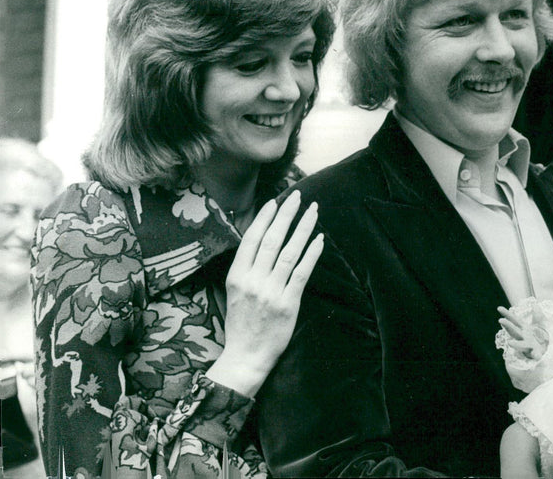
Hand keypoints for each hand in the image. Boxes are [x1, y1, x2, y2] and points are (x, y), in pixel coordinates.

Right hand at [207, 190, 322, 395]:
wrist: (246, 356)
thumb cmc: (241, 323)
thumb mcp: (233, 292)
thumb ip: (245, 268)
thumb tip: (260, 240)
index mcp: (237, 276)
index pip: (252, 239)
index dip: (265, 217)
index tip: (276, 201)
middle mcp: (253, 281)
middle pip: (272, 240)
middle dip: (287, 215)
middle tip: (298, 196)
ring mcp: (271, 292)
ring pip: (290, 252)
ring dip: (303, 228)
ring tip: (313, 211)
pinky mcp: (289, 303)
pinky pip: (302, 273)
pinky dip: (312, 254)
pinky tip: (319, 239)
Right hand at [498, 305, 548, 359]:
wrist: (544, 352)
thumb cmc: (538, 338)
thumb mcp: (539, 325)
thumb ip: (537, 316)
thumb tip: (535, 305)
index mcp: (524, 329)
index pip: (514, 320)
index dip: (507, 314)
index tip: (499, 308)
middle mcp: (523, 337)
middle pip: (514, 331)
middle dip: (508, 326)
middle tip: (500, 320)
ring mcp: (528, 346)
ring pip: (521, 345)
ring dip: (516, 344)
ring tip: (509, 343)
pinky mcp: (535, 354)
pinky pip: (535, 355)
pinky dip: (535, 356)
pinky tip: (537, 357)